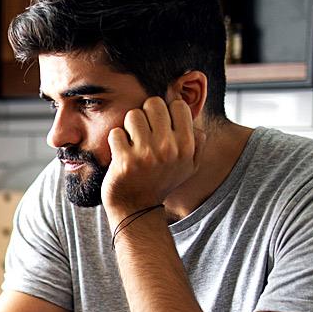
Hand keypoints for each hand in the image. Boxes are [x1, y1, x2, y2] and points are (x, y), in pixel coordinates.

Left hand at [102, 97, 202, 224]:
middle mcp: (168, 149)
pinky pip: (116, 133)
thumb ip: (197, 142)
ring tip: (132, 142)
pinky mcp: (124, 161)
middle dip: (146, 114)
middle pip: (154, 104)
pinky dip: (115, 140)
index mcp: (186, 146)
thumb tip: (194, 121)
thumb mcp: (189, 166)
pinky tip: (121, 152)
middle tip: (143, 131)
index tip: (160, 125)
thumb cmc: (161, 181)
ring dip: (129, 127)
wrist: (136, 207)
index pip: (178, 105)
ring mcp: (146, 155)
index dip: (167, 111)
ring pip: (132, 115)